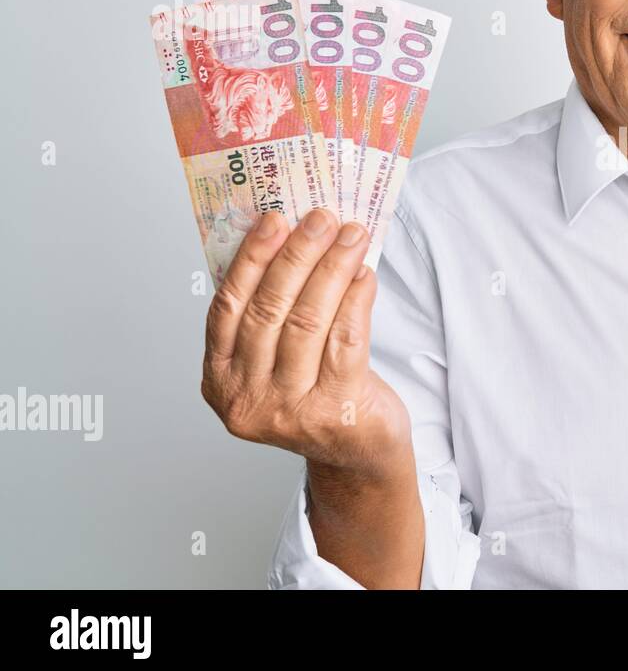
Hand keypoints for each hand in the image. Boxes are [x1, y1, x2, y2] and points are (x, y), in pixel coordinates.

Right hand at [201, 209, 411, 480]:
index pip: (227, 308)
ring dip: (332, 269)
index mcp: (219, 380)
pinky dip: (355, 300)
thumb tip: (289, 237)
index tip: (273, 219)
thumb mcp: (277, 358)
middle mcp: (247, 399)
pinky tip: (364, 274)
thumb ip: (271, 312)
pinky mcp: (336, 412)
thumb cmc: (318, 393)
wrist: (358, 452)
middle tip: (320, 218)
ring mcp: (289, 410)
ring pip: (307, 322)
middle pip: (269, 311)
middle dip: (297, 256)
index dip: (251, 259)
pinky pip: (345, 341)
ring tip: (351, 235)